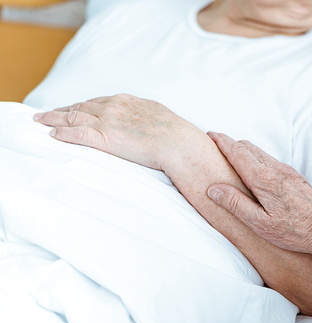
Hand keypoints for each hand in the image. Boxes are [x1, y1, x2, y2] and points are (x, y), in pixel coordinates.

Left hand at [34, 94, 208, 173]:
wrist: (179, 143)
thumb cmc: (174, 131)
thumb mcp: (157, 114)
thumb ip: (142, 113)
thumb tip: (142, 119)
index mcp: (126, 101)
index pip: (95, 102)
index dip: (80, 105)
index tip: (70, 108)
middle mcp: (113, 107)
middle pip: (80, 106)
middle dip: (61, 110)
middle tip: (46, 114)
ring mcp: (108, 122)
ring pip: (73, 116)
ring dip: (54, 119)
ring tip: (42, 121)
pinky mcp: (106, 138)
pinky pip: (77, 133)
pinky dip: (63, 133)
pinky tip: (54, 135)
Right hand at [206, 132, 311, 260]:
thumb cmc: (294, 232)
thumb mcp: (260, 223)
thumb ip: (235, 204)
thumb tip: (214, 189)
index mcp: (263, 180)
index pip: (237, 152)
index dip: (222, 142)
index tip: (210, 135)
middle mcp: (275, 169)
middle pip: (248, 147)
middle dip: (230, 144)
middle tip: (216, 146)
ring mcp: (287, 171)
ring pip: (260, 152)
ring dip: (244, 151)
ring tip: (231, 159)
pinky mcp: (295, 176)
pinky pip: (271, 160)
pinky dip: (257, 160)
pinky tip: (254, 173)